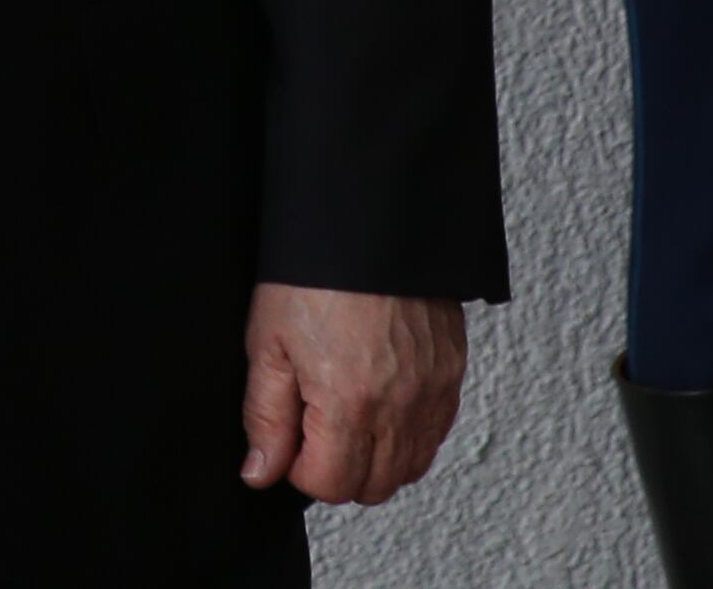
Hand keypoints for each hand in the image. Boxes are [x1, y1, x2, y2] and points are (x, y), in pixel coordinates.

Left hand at [241, 283, 464, 504]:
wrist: (368, 223)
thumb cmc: (313, 276)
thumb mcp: (268, 343)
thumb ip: (265, 417)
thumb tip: (261, 472)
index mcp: (349, 402)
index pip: (330, 485)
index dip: (299, 470)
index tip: (289, 439)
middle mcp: (400, 407)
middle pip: (373, 488)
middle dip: (337, 470)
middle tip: (313, 428)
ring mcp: (432, 393)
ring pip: (409, 468)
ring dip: (375, 458)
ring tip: (345, 413)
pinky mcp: (452, 375)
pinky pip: (435, 434)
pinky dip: (407, 435)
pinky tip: (379, 401)